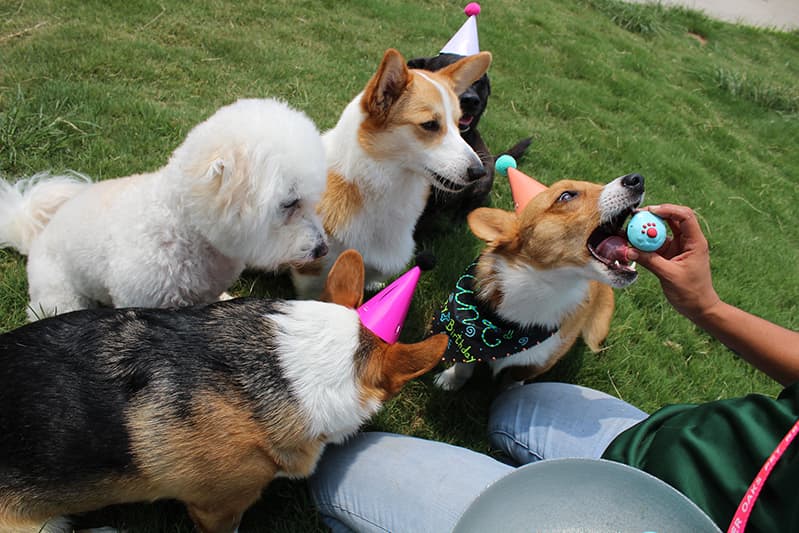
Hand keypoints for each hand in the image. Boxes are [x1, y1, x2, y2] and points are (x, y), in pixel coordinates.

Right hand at [626, 204, 720, 321]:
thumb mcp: (668, 275)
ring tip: (632, 229)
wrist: (699, 308)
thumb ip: (649, 260)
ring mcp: (679, 247)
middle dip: (654, 216)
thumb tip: (629, 250)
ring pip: (663, 231)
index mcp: (695, 242)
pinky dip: (646, 243)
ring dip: (648, 229)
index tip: (649, 211)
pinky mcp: (670, 255)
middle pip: (672, 219)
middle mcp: (688, 241)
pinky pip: (657, 244)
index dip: (668, 210)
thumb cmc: (691, 292)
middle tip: (636, 217)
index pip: (684, 216)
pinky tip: (634, 243)